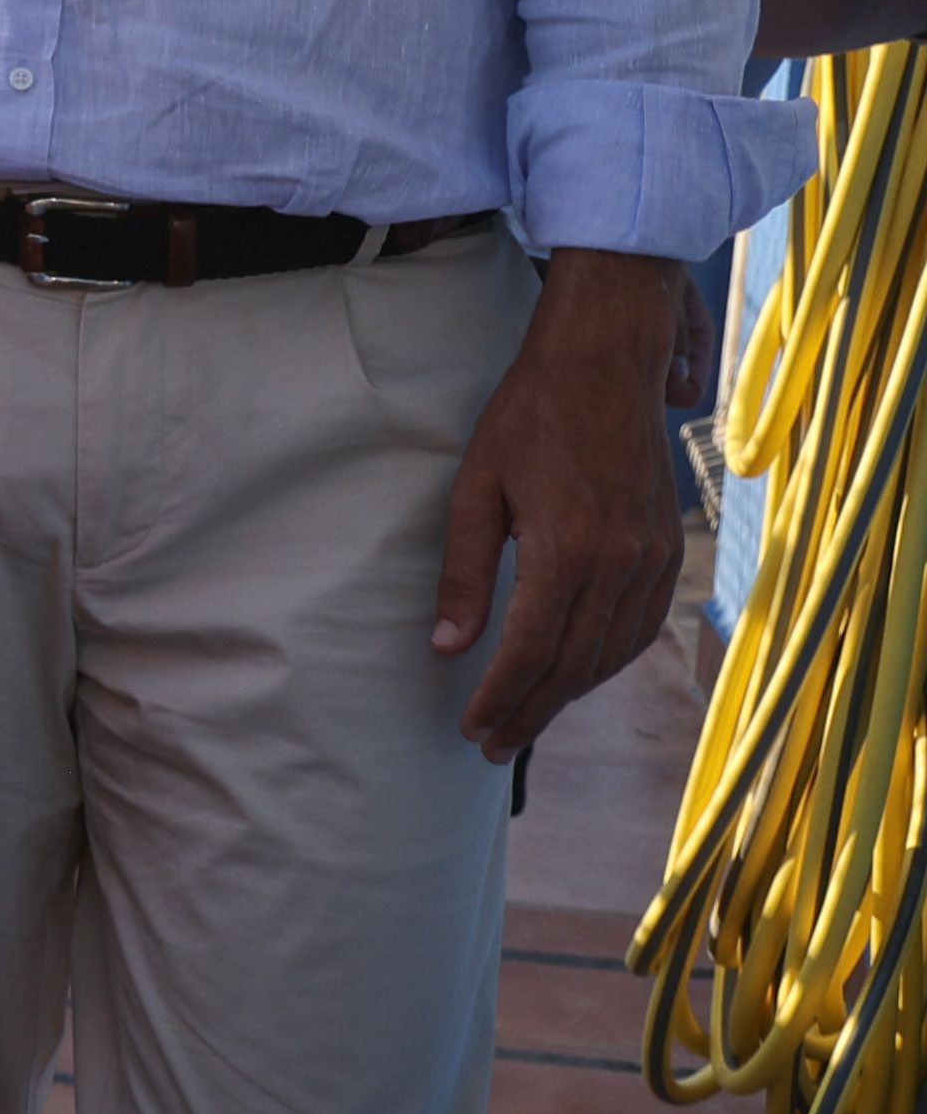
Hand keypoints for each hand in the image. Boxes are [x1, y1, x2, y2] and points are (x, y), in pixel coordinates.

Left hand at [436, 245, 686, 762]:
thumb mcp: (476, 489)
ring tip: (527, 718)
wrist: (604, 367)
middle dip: (531, 711)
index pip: (530, 650)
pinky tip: (577, 674)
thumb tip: (446, 647)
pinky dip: (607, 662)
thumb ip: (463, 573)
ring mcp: (652, 560)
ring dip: (569, 695)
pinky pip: (641, 629)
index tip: (472, 729)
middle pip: (573, 666)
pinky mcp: (668, 551)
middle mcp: (619, 564)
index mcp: (566, 549)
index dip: (500, 697)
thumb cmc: (527, 419)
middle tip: (492, 745)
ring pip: (612, 655)